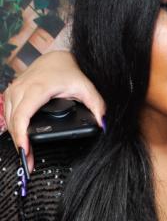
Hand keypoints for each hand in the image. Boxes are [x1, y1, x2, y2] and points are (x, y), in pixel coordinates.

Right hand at [3, 51, 105, 171]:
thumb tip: (103, 123)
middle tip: (28, 162)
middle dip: (20, 143)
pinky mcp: (12, 93)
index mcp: (38, 89)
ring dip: (15, 137)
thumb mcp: (87, 87)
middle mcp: (21, 89)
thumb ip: (96, 105)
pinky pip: (8, 113)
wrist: (57, 58)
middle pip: (13, 121)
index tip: (25, 151)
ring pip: (8, 118)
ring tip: (25, 154)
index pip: (23, 115)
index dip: (21, 135)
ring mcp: (14, 90)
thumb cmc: (69, 72)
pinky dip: (14, 128)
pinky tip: (20, 139)